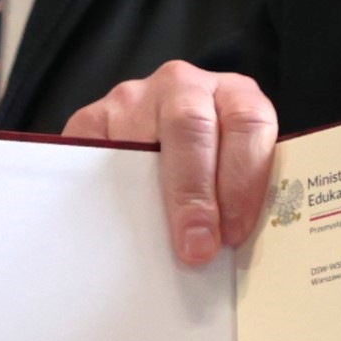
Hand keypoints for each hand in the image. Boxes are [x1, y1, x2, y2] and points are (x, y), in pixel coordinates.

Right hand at [67, 63, 278, 266]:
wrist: (164, 138)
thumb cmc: (212, 166)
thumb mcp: (234, 171)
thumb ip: (241, 198)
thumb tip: (235, 254)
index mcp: (235, 96)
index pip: (248, 123)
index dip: (244, 180)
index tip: (234, 232)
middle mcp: (184, 87)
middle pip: (191, 127)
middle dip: (195, 194)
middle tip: (196, 246)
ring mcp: (134, 99)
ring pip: (138, 142)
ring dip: (148, 197)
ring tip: (155, 243)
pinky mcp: (92, 119)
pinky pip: (92, 154)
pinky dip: (102, 193)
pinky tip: (114, 225)